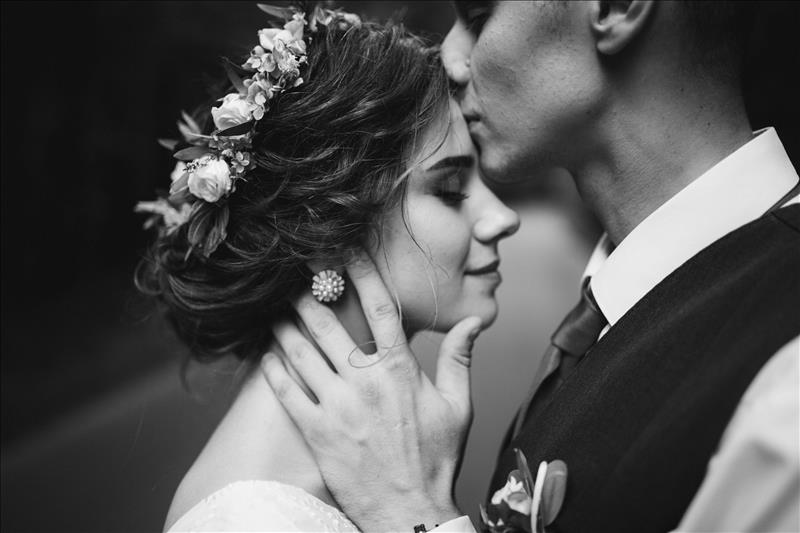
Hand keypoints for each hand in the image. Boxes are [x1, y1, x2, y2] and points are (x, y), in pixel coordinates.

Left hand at [262, 251, 482, 531]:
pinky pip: (286, 392)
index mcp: (399, 370)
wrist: (410, 511)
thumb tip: (473, 321)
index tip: (346, 252)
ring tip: (274, 308)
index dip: (361, 274)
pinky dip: (272, 369)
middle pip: (327, 323)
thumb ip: (460, 359)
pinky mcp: (316, 432)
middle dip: (308, 292)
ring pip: (300, 352)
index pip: (380, 308)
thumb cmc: (435, 459)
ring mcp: (336, 407)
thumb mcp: (458, 407)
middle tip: (294, 273)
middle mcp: (364, 381)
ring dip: (284, 325)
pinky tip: (266, 354)